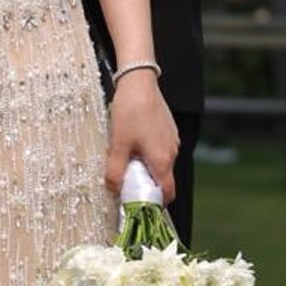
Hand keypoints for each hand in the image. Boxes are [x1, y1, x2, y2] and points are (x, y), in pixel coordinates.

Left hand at [103, 71, 177, 203]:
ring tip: (125, 155)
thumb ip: (115, 171)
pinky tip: (131, 140)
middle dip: (144, 183)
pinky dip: (147, 151)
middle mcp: (172, 152)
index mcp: (162, 160)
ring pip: (159, 162)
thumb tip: (113, 190)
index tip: (138, 204)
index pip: (167, 193)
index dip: (155, 204)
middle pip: (162, 178)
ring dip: (144, 165)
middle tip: (124, 178)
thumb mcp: (118, 144)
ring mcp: (171, 139)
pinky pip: (159, 148)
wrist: (139, 80)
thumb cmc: (130, 111)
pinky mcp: (167, 128)